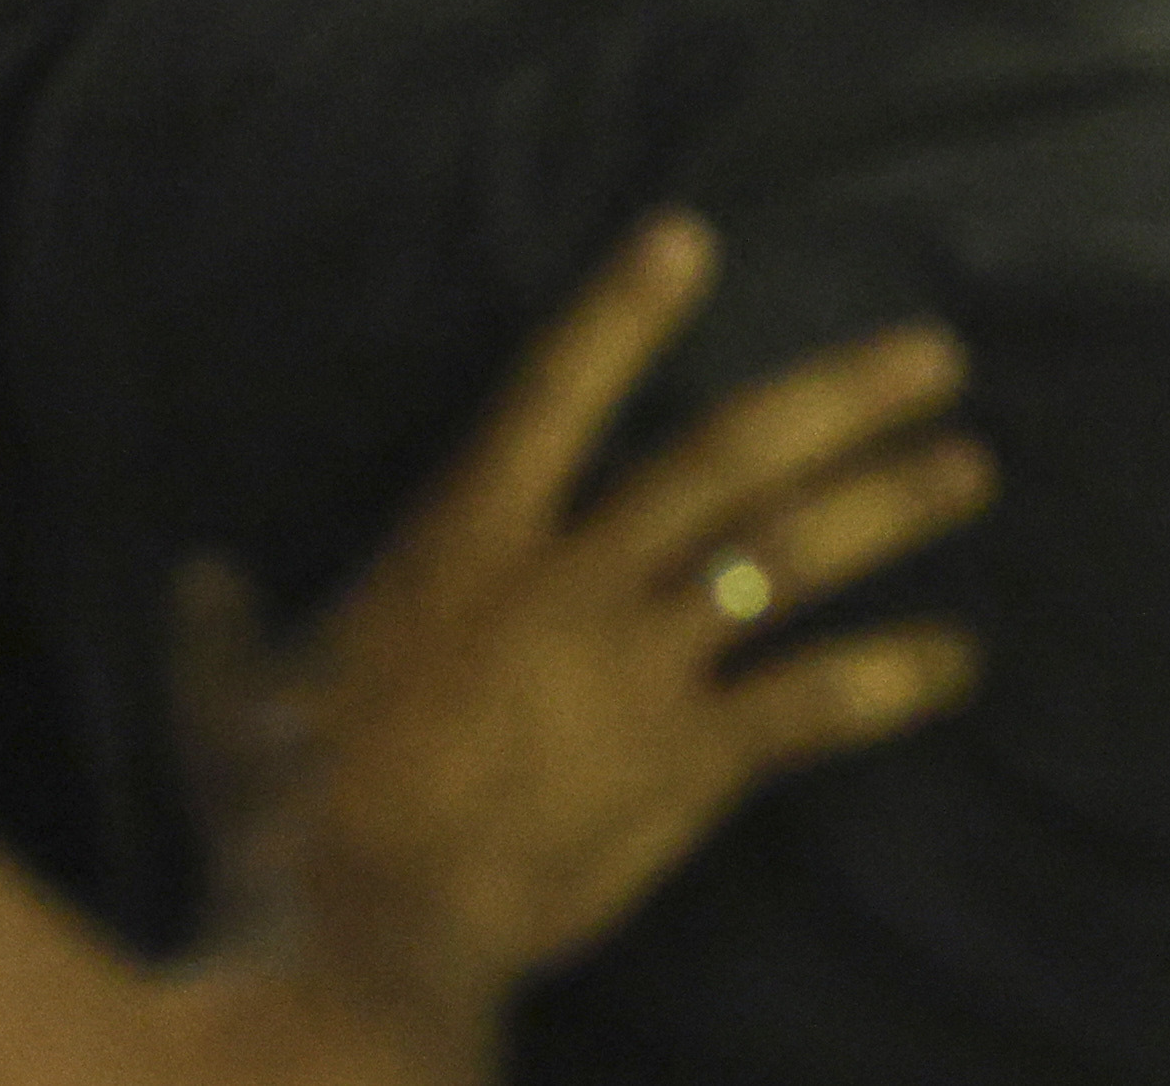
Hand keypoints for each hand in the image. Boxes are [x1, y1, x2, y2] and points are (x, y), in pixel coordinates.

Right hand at [188, 214, 986, 1040]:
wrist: (356, 934)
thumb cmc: (281, 811)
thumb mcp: (226, 701)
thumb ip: (225, 630)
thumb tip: (199, 580)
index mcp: (462, 542)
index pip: (553, 388)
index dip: (623, 309)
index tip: (694, 236)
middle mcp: (569, 583)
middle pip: (725, 461)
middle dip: (837, 400)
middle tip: (935, 356)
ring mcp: (634, 672)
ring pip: (784, 565)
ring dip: (885, 509)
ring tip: (969, 467)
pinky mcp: (680, 768)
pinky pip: (807, 711)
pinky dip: (889, 680)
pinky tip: (959, 658)